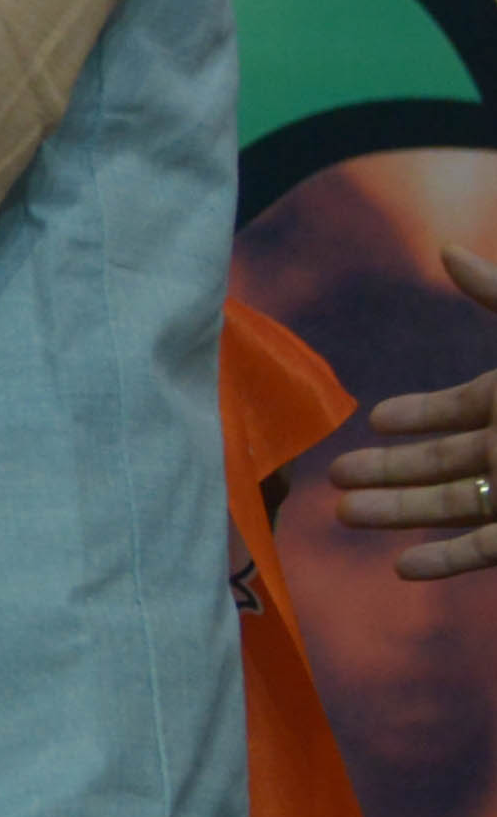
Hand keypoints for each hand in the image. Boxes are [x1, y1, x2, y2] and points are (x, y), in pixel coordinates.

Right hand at [331, 244, 496, 580]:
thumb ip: (494, 292)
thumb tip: (445, 248)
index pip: (454, 411)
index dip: (414, 417)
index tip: (371, 420)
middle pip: (439, 464)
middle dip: (387, 471)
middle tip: (335, 479)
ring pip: (450, 506)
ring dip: (398, 513)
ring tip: (344, 515)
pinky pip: (487, 548)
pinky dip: (446, 560)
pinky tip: (403, 567)